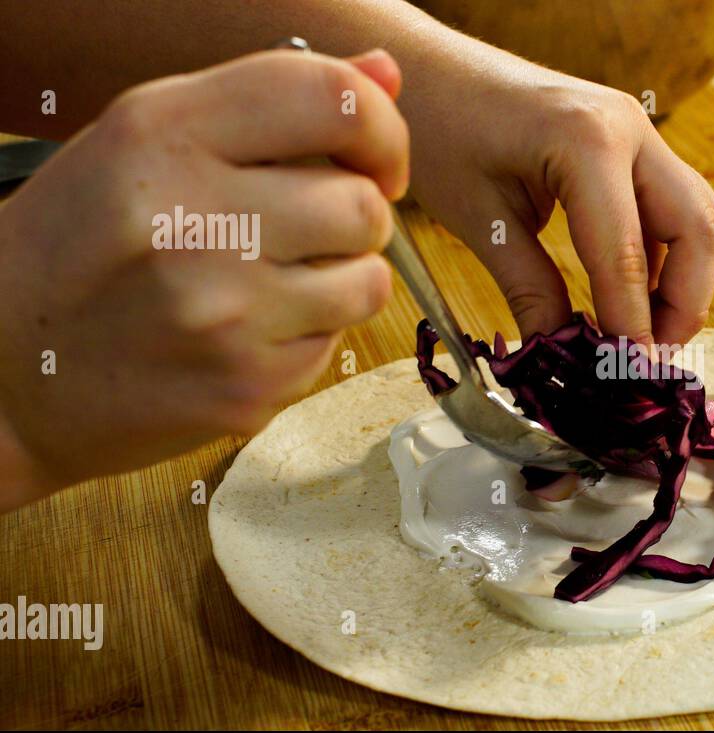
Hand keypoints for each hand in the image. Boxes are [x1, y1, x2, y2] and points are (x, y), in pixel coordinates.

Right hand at [0, 49, 409, 507]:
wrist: (4, 370)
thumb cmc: (82, 245)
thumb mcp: (146, 142)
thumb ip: (268, 103)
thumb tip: (384, 72)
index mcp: (160, 135)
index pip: (329, 97)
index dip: (379, 127)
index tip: (375, 157)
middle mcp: (191, 221)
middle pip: (362, 202)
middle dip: (352, 214)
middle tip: (301, 230)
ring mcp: (220, 313)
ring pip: (368, 278)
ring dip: (341, 277)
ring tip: (273, 281)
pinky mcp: (244, 387)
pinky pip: (337, 341)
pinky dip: (309, 334)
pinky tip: (247, 331)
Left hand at [405, 36, 713, 350]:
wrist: (429, 70)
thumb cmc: (440, 128)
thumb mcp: (479, 218)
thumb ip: (529, 289)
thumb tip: (562, 362)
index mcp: (588, 142)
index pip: (628, 255)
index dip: (633, 326)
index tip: (625, 379)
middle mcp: (631, 130)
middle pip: (699, 229)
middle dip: (684, 305)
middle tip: (647, 361)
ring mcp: (640, 133)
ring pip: (698, 219)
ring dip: (684, 284)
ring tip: (642, 338)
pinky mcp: (634, 146)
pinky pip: (673, 210)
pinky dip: (665, 261)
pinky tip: (631, 300)